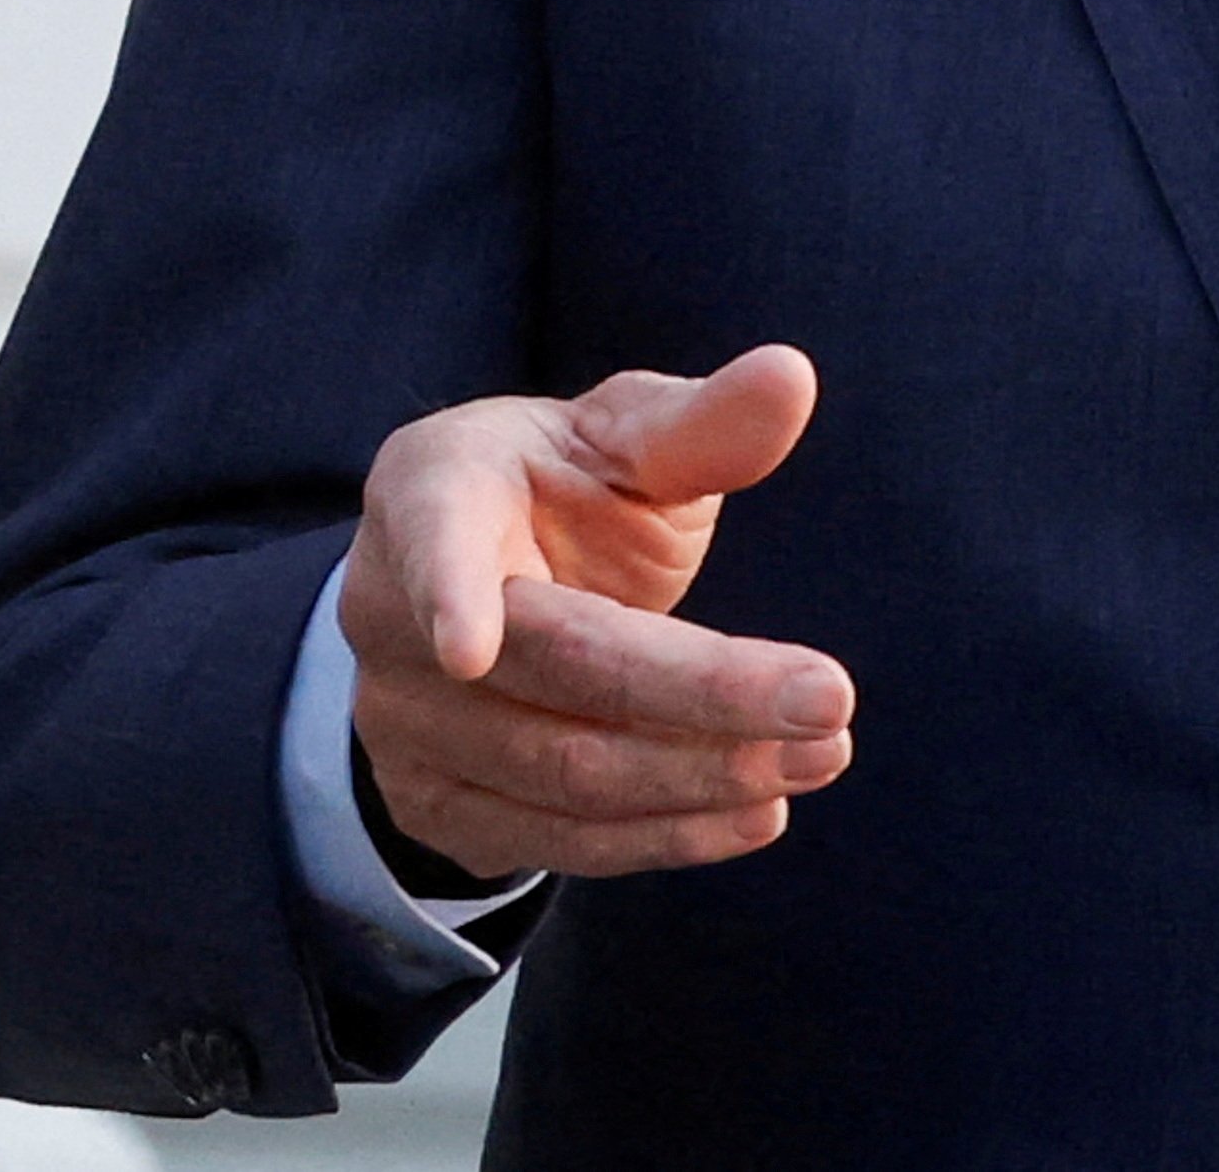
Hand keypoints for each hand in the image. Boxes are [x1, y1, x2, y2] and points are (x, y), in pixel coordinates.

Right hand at [339, 347, 851, 885]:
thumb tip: (790, 377)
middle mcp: (387, 612)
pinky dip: (665, 835)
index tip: (469, 648)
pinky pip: (557, 841)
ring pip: (563, 771)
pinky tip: (756, 814)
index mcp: (429, 487)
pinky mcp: (435, 808)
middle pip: (555, 666)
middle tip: (831, 699)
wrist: (479, 589)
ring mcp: (402, 723)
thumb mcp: (620, 436)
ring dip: (705, 775)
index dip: (447, 588)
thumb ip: (700, 421)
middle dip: (702, 690)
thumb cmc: (562, 491)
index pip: (433, 536)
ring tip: (821, 755)